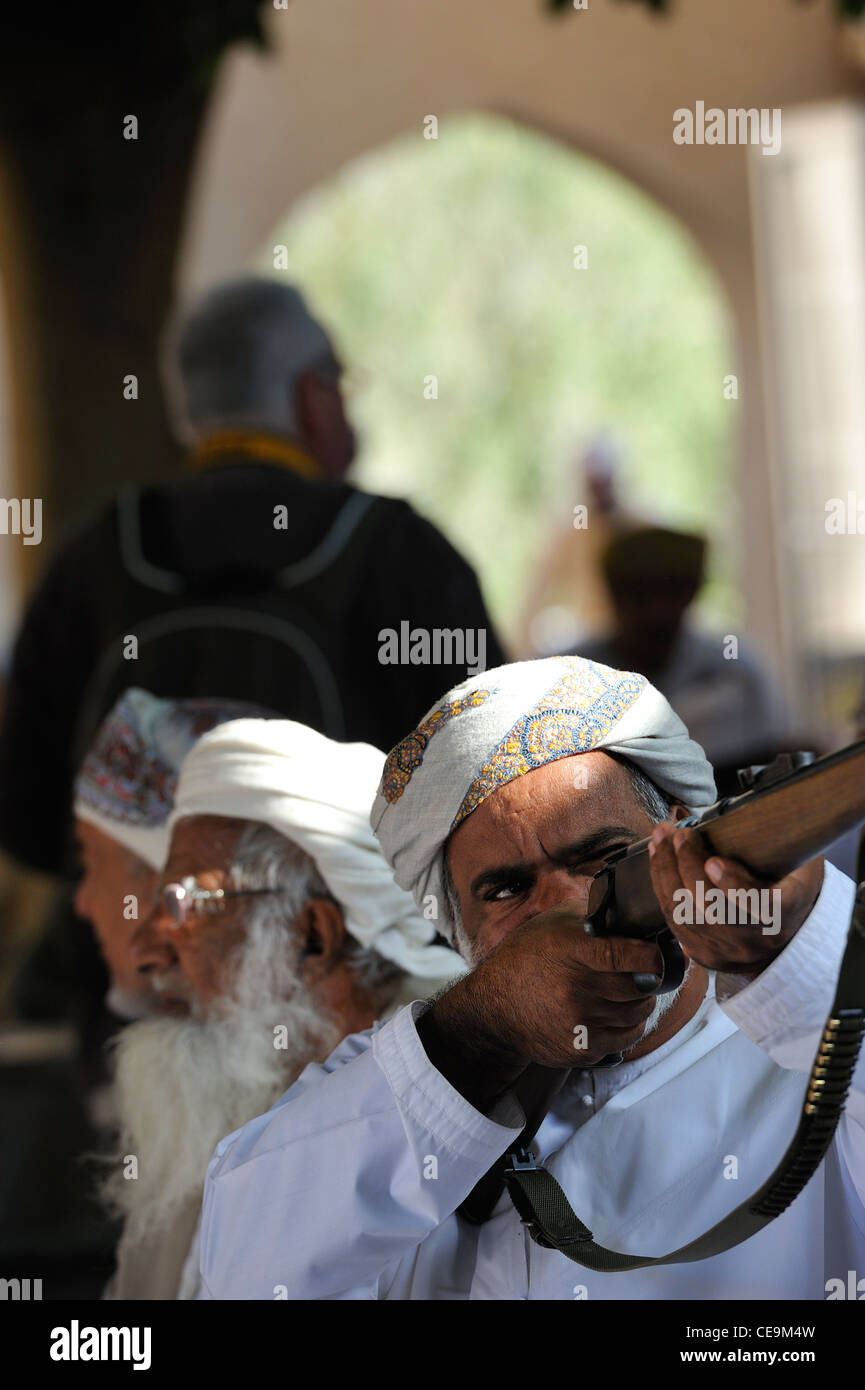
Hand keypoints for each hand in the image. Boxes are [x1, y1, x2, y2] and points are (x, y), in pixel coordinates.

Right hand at [419, 901, 663, 1108]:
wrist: (493, 1007)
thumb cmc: (526, 957)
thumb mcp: (553, 922)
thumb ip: (594, 916)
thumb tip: (635, 916)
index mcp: (570, 950)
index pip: (629, 955)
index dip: (652, 955)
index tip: (658, 954)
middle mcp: (575, 988)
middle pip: (641, 987)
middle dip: (648, 978)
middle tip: (642, 971)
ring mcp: (579, 1023)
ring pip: (638, 1014)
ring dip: (639, 1002)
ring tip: (624, 991)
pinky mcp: (581, 1049)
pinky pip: (627, 1038)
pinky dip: (628, 1025)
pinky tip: (613, 1012)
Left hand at [647, 822, 823, 975]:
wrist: (786, 936)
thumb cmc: (790, 887)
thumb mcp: (800, 862)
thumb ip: (780, 842)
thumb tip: (754, 810)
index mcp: (786, 914)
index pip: (763, 907)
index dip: (735, 886)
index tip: (713, 862)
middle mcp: (755, 939)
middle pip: (712, 909)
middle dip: (688, 866)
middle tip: (679, 834)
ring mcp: (727, 950)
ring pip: (686, 914)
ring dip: (666, 872)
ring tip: (662, 838)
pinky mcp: (704, 953)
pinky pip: (673, 920)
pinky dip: (661, 886)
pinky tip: (658, 859)